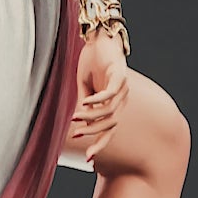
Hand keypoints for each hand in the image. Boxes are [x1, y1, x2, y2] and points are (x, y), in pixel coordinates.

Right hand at [68, 31, 128, 160]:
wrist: (100, 38)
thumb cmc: (92, 61)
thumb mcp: (84, 87)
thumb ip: (83, 104)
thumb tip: (76, 122)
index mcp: (113, 103)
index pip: (108, 129)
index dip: (99, 144)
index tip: (89, 160)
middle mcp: (121, 98)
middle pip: (111, 125)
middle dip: (96, 135)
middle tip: (77, 137)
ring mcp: (122, 88)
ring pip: (109, 111)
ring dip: (91, 116)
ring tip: (74, 117)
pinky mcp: (120, 75)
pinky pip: (110, 93)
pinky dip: (97, 100)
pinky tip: (84, 102)